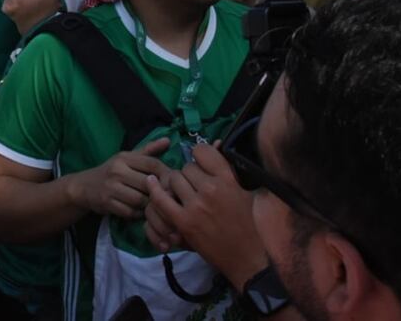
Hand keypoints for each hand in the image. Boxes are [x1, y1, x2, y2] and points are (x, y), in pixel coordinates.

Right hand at [68, 138, 169, 218]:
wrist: (84, 186)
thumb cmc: (111, 171)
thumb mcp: (127, 158)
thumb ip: (148, 151)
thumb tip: (168, 140)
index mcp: (124, 158)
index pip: (152, 163)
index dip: (166, 173)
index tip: (173, 182)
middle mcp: (117, 170)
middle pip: (148, 183)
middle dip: (158, 191)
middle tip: (166, 197)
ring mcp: (111, 187)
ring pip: (140, 200)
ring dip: (148, 205)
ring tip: (152, 205)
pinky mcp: (107, 203)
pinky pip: (130, 212)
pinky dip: (137, 214)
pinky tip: (139, 212)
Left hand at [143, 143, 266, 288]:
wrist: (248, 257)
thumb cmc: (250, 225)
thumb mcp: (246, 192)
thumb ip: (229, 169)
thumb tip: (217, 142)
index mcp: (228, 179)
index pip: (203, 152)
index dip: (199, 154)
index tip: (199, 162)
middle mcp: (211, 188)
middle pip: (187, 167)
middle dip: (188, 174)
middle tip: (192, 184)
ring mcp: (196, 205)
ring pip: (173, 180)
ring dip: (174, 184)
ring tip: (180, 192)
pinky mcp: (184, 222)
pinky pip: (162, 200)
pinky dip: (154, 190)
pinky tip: (150, 183)